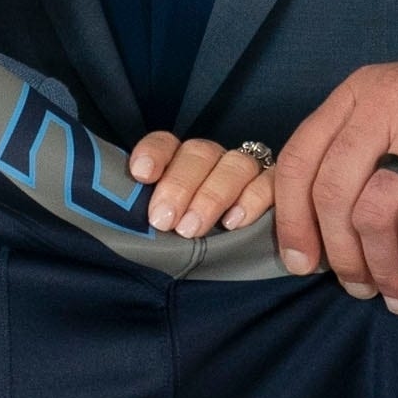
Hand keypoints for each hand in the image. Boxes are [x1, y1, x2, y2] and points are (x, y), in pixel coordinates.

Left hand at [118, 130, 280, 239]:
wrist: (244, 254)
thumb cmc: (192, 237)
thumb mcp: (168, 224)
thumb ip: (151, 213)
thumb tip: (119, 219)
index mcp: (181, 162)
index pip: (165, 143)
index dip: (153, 154)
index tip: (140, 175)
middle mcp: (214, 160)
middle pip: (199, 154)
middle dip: (179, 186)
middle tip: (164, 220)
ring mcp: (247, 171)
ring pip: (234, 165)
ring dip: (211, 196)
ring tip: (192, 228)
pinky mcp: (277, 187)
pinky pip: (270, 183)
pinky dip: (252, 200)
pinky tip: (235, 222)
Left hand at [265, 54, 397, 313]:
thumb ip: (365, 160)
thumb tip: (324, 235)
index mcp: (362, 91)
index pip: (299, 158)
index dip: (291, 219)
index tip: (300, 264)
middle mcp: (389, 99)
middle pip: (333, 192)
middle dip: (340, 254)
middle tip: (358, 289)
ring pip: (378, 211)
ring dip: (385, 267)